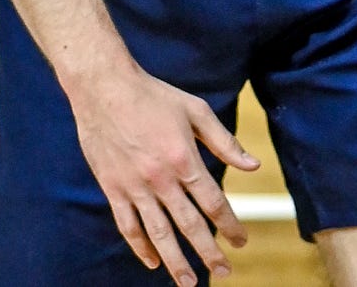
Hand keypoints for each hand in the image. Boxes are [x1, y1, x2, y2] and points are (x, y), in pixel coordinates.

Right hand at [69, 64, 261, 285]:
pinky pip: (127, 225)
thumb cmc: (154, 96)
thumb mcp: (196, 111)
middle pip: (188, 225)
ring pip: (157, 233)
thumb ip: (224, 142)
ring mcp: (134, 187)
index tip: (241, 242)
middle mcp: (160, 179)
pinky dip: (139, 246)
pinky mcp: (112, 188)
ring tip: (188, 283)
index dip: (229, 225)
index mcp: (184, 159)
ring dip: (174, 261)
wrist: (104, 89)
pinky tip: (152, 261)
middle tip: (223, 272)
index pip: (213, 202)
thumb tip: (252, 166)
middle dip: (208, 252)